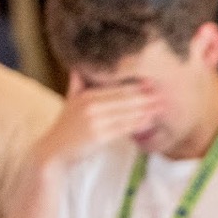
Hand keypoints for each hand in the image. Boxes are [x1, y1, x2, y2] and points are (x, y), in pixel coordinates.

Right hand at [35, 72, 160, 170]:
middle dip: (145, 98)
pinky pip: (123, 128)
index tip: (152, 85)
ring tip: (160, 108)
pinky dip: (137, 124)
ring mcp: (94, 121)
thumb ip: (76, 85)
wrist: (54, 150)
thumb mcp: (69, 102)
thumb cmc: (65, 126)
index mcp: (86, 96)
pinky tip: (148, 121)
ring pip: (126, 114)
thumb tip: (77, 68)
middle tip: (162, 96)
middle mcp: (90, 106)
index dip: (136, 87)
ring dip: (145, 111)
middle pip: (125, 100)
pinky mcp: (98, 136)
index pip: (117, 89)